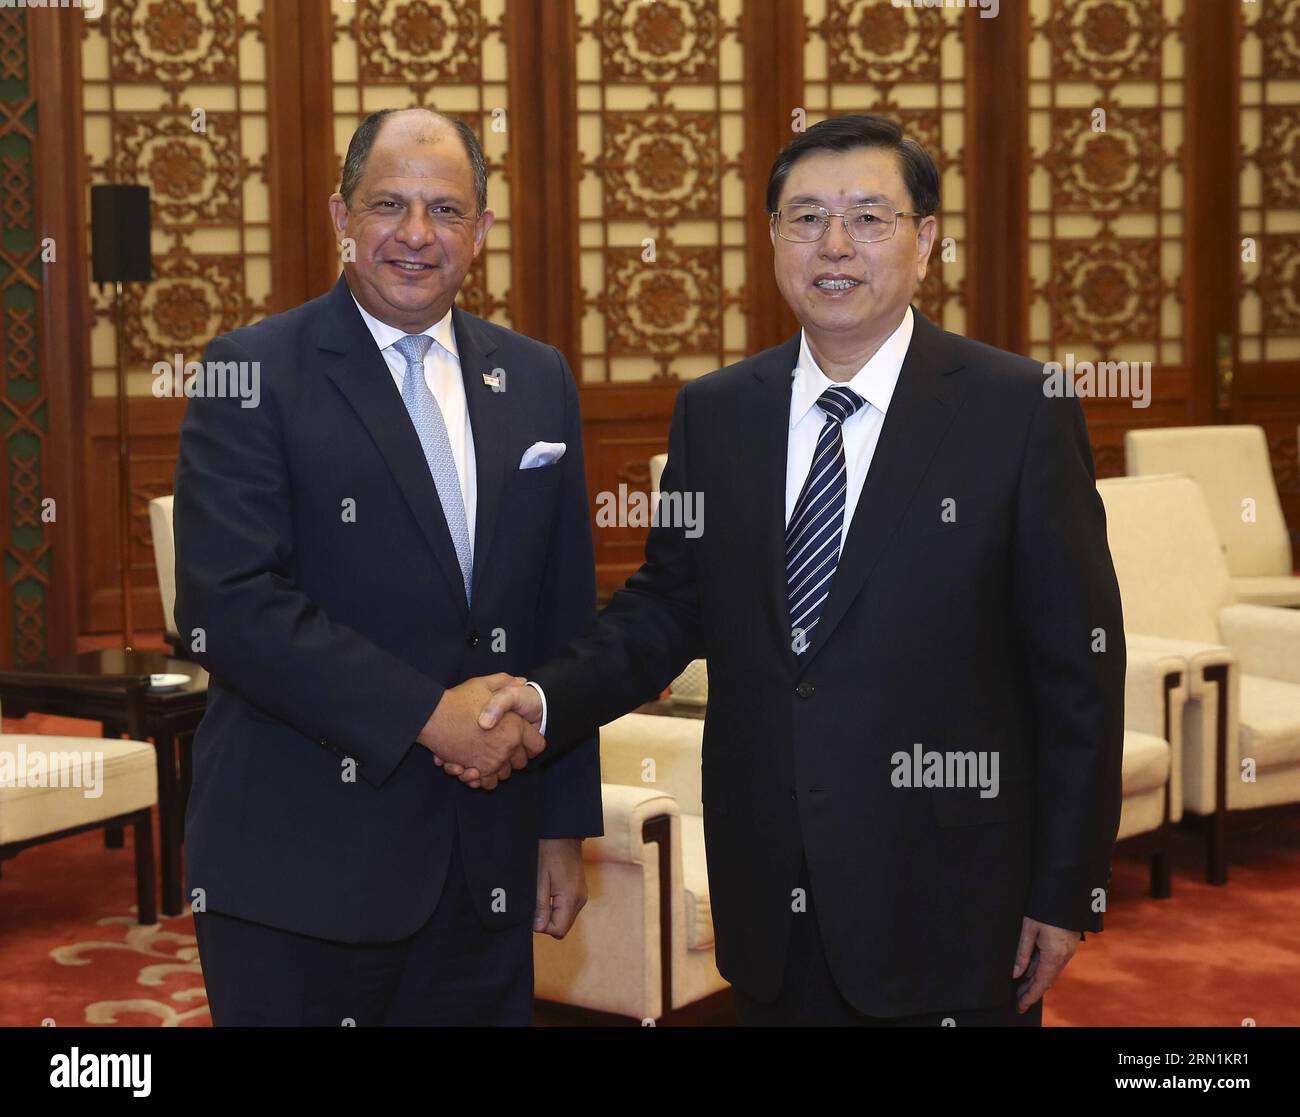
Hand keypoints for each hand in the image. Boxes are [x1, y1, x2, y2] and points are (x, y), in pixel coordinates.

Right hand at [419, 674, 544, 789]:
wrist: (433, 716)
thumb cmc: (459, 700)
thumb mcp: (485, 684)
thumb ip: (506, 682)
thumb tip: (522, 681)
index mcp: (515, 727)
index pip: (538, 745)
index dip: (531, 741)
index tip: (522, 739)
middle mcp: (506, 747)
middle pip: (521, 762)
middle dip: (513, 756)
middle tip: (500, 745)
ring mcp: (491, 761)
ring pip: (504, 774)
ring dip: (497, 768)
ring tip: (485, 756)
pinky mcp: (475, 771)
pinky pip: (486, 783)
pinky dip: (482, 778)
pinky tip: (474, 767)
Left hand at [534, 839, 586, 938]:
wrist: (564, 834)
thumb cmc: (549, 853)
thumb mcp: (540, 879)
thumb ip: (541, 905)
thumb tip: (539, 928)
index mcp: (570, 899)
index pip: (558, 930)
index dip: (543, 926)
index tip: (535, 910)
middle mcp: (580, 900)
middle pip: (562, 927)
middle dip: (547, 920)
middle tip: (538, 901)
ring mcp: (582, 896)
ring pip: (565, 918)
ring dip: (552, 912)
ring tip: (544, 892)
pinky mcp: (580, 892)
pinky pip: (568, 908)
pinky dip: (558, 905)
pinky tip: (550, 890)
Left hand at [1012, 916, 1080, 1011]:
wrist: (1066, 891)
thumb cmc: (1044, 907)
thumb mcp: (1028, 928)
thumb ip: (1022, 953)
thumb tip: (1015, 974)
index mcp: (1055, 955)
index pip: (1040, 983)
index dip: (1029, 996)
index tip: (1019, 1006)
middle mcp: (1064, 956)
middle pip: (1046, 980)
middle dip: (1031, 991)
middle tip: (1017, 1001)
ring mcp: (1067, 950)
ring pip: (1050, 972)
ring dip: (1036, 981)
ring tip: (1020, 989)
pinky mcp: (1067, 944)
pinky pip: (1053, 963)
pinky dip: (1042, 970)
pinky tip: (1031, 971)